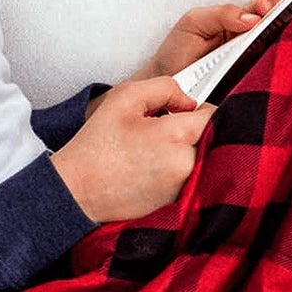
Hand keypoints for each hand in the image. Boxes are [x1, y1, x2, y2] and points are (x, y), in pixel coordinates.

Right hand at [52, 77, 216, 224]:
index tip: (187, 110)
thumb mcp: (125, 98)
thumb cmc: (96, 147)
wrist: (76, 190)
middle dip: (195, 131)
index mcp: (176, 136)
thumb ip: (165, 88)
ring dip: (188, 151)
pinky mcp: (175, 202)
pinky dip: (179, 171)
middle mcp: (185, 164)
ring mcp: (182, 186)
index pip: (215, 115)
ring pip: (202, 159)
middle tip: (167, 130)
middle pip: (211, 138)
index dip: (201, 109)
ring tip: (156, 150)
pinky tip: (154, 168)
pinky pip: (190, 179)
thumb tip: (189, 101)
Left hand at [136, 0, 284, 83]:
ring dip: (282, 41)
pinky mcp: (252, 82)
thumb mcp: (194, 22)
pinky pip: (270, 74)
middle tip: (270, 18)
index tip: (263, 7)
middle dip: (281, 17)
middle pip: (278, 24)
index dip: (270, 2)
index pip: (264, 4)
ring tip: (274, 38)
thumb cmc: (178, 50)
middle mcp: (250, 38)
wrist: (167, 82)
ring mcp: (254, 60)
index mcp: (238, 18)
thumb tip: (252, 18)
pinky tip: (274, 62)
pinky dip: (277, 67)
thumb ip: (221, 14)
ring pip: (279, 48)